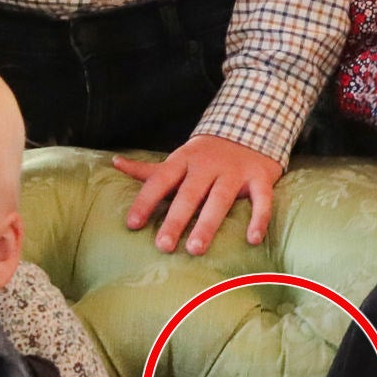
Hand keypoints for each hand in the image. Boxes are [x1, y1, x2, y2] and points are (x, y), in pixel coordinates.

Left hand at [112, 133, 279, 253]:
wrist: (252, 127)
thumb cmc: (207, 154)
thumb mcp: (179, 159)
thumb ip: (150, 170)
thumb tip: (115, 163)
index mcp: (184, 160)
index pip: (160, 180)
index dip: (145, 201)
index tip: (132, 224)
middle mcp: (208, 164)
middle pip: (189, 193)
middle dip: (176, 219)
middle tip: (163, 246)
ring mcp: (235, 170)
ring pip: (220, 198)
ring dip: (208, 224)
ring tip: (196, 249)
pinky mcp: (260, 176)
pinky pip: (261, 199)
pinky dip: (259, 218)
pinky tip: (253, 240)